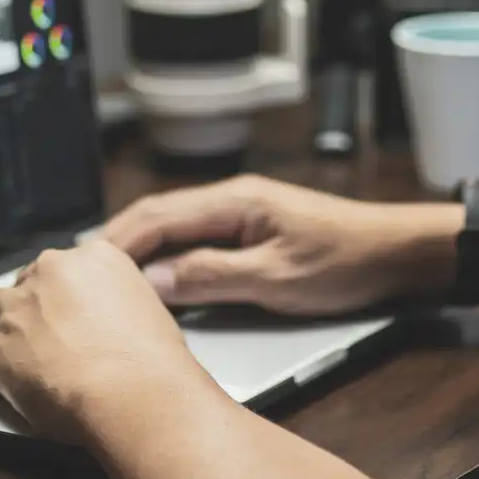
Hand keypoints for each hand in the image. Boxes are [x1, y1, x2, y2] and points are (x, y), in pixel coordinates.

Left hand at [0, 241, 218, 444]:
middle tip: (38, 330)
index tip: (62, 305)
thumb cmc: (151, 362)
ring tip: (2, 341)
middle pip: (28, 280)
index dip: (62, 289)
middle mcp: (53, 271)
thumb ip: (120, 302)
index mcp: (96, 257)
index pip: (66, 265)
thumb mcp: (148, 310)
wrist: (135, 394)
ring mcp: (20, 306)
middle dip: (30, 304)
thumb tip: (114, 317)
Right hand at [98, 175, 451, 316]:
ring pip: (175, 225)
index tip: (85, 268)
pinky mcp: (252, 229)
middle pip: (158, 214)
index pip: (158, 215)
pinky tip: (158, 279)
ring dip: (141, 249)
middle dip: (118, 243)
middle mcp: (232, 198)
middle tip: (81, 275)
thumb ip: (212, 276)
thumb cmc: (345, 262)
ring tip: (108, 280)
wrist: (397, 253)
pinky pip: (195, 237)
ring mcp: (242, 212)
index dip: (117, 242)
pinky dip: (168, 254)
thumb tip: (156, 280)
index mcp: (234, 201)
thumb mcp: (275, 279)